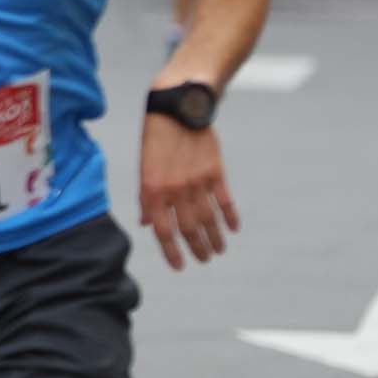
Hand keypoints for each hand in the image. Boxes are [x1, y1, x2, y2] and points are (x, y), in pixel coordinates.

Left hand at [139, 111, 238, 269]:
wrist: (178, 110)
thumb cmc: (156, 141)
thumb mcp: (144, 169)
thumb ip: (147, 198)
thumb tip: (147, 224)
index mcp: (153, 191)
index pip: (163, 231)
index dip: (171, 252)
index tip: (180, 267)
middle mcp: (175, 191)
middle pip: (188, 229)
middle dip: (196, 249)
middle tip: (204, 260)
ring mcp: (197, 182)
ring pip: (207, 219)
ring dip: (214, 239)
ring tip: (218, 251)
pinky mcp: (215, 172)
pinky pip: (225, 201)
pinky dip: (230, 217)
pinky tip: (233, 230)